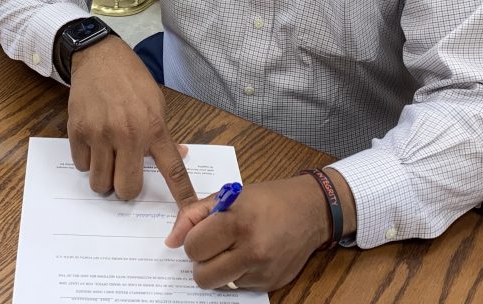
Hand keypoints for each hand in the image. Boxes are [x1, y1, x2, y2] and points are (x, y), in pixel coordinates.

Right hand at [67, 36, 196, 204]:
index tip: (188, 217)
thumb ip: (164, 133)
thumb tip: (178, 156)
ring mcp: (100, 134)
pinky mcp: (78, 131)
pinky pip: (81, 165)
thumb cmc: (131, 79)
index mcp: (154, 128)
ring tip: (106, 157)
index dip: (182, 197)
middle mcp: (128, 134)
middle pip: (127, 189)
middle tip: (123, 173)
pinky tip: (92, 141)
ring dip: (103, 177)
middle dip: (125, 188)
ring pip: (100, 183)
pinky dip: (87, 161)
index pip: (172, 171)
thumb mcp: (156, 102)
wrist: (98, 56)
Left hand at [165, 174, 345, 291]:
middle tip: (212, 247)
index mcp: (238, 222)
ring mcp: (263, 272)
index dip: (192, 240)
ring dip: (218, 270)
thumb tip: (171, 241)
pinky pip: (239, 287)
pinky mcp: (271, 284)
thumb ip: (194, 215)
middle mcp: (252, 251)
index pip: (194, 247)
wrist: (311, 211)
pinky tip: (249, 256)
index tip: (202, 232)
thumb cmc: (267, 199)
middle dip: (200, 262)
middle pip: (203, 276)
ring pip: (219, 285)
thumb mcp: (229, 195)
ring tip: (232, 249)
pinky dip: (237, 274)